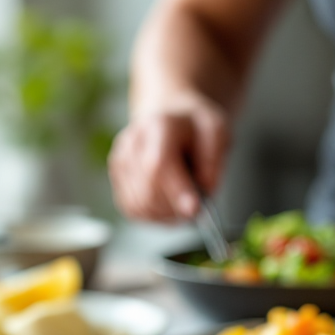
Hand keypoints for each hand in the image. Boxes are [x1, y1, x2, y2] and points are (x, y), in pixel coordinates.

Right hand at [108, 95, 230, 221]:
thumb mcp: (218, 132)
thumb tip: (204, 188)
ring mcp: (120, 160)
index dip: (176, 191)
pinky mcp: (116, 178)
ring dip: (166, 213)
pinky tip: (168, 202)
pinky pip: (133, 209)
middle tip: (197, 205)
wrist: (170, 120)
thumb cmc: (195, 129)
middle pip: (148, 190)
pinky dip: (154, 214)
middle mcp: (133, 142)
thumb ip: (213, 159)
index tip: (195, 209)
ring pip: (140, 204)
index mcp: (160, 126)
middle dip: (176, 206)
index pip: (159, 164)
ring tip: (183, 200)